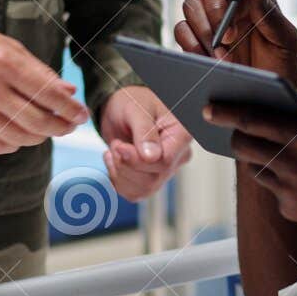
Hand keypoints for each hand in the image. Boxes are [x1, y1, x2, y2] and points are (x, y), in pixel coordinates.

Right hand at [0, 19, 88, 155]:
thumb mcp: (9, 47)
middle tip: (69, 126)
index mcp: (6, 64)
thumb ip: (39, 71)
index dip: (71, 110)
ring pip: (20, 137)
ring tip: (45, 130)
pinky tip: (18, 136)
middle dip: (61, 127)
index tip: (82, 115)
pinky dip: (13, 144)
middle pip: (38, 122)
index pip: (50, 95)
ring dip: (39, 137)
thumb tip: (68, 92)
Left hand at [98, 85, 191, 200]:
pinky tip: (115, 162)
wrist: (122, 109)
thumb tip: (151, 157)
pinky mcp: (152, 178)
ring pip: (144, 189)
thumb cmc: (133, 101)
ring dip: (120, 173)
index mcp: (181, 134)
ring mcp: (166, 169)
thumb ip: (145, 131)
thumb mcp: (136, 109)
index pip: (164, 162)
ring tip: (115, 150)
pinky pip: (135, 193)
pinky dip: (118, 181)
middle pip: (153, 178)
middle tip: (115, 145)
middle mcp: (178, 155)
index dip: (138, 160)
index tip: (119, 147)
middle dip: (126, 165)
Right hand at [174, 0, 296, 85]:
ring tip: (224, 57)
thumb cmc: (282, 70)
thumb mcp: (285, 41)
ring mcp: (209, 24)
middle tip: (230, 36)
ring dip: (205, 30)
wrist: (266, 104)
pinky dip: (192, 43)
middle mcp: (228, 6)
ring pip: (191, 5)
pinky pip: (181, 30)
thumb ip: (269, 11)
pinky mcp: (194, 43)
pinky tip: (208, 60)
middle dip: (217, 9)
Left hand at [204, 96, 296, 239]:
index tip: (209, 107)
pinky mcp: (292, 210)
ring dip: (259, 157)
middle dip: (234, 135)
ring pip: (256, 168)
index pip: (252, 120)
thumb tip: (285, 98)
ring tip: (275, 150)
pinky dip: (280, 179)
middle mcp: (293, 164)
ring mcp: (291, 190)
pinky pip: (274, 189)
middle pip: (243, 146)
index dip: (226, 112)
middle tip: (236, 130)